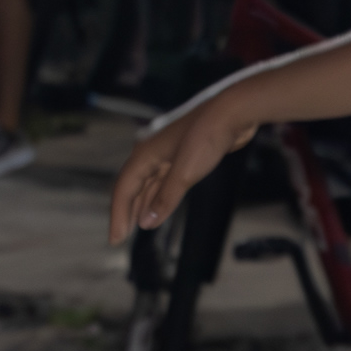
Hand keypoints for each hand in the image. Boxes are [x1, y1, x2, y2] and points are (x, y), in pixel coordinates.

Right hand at [108, 99, 257, 243]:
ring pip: (150, 184)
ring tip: (139, 226)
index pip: (123, 190)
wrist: (234, 111)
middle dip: (127, 212)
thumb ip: (165, 198)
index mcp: (144, 155)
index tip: (116, 239)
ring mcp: (168, 154)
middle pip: (133, 187)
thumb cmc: (207, 138)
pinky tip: (160, 206)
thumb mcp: (185, 173)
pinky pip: (166, 180)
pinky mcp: (185, 155)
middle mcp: (151, 153)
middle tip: (122, 237)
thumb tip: (146, 222)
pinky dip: (161, 195)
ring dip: (144, 204)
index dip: (118, 215)